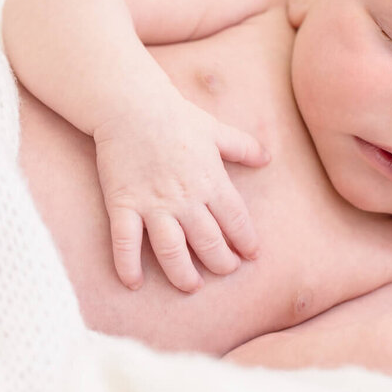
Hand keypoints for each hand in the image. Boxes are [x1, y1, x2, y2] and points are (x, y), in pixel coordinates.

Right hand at [92, 95, 269, 291]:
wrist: (130, 105)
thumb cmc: (175, 116)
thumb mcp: (215, 129)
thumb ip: (243, 147)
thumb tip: (268, 157)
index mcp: (211, 180)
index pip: (236, 221)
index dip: (245, 242)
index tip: (250, 256)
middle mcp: (185, 198)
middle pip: (209, 242)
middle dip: (221, 263)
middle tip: (224, 272)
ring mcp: (153, 204)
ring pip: (172, 251)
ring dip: (183, 274)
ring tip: (191, 286)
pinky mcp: (123, 204)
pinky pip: (126, 243)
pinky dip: (128, 266)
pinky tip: (133, 283)